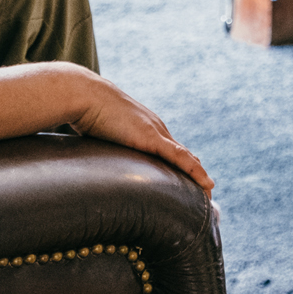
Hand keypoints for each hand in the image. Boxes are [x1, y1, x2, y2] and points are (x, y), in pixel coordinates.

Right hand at [71, 73, 214, 196]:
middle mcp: (155, 128)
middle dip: (194, 176)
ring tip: (208, 197)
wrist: (83, 95)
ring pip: (185, 159)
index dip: (181, 168)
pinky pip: (179, 157)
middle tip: (204, 199)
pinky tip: (207, 185)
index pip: (170, 152)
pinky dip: (194, 171)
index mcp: (145, 128)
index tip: (189, 186)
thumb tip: (95, 166)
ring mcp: (155, 132)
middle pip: (182, 157)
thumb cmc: (86, 112)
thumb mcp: (101, 134)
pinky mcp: (151, 137)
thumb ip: (107, 149)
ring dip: (198, 178)